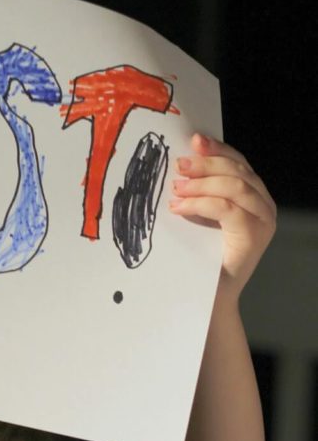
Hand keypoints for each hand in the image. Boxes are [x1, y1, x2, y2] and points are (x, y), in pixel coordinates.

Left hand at [169, 133, 276, 301]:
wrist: (210, 299)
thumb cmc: (203, 261)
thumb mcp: (202, 220)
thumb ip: (202, 195)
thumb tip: (182, 168)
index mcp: (255, 199)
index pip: (239, 164)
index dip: (218, 150)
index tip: (194, 140)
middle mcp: (265, 207)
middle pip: (238, 171)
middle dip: (206, 164)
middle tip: (179, 165)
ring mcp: (263, 221)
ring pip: (234, 187)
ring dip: (201, 184)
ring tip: (175, 188)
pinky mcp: (253, 236)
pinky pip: (227, 209)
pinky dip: (200, 203)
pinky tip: (179, 207)